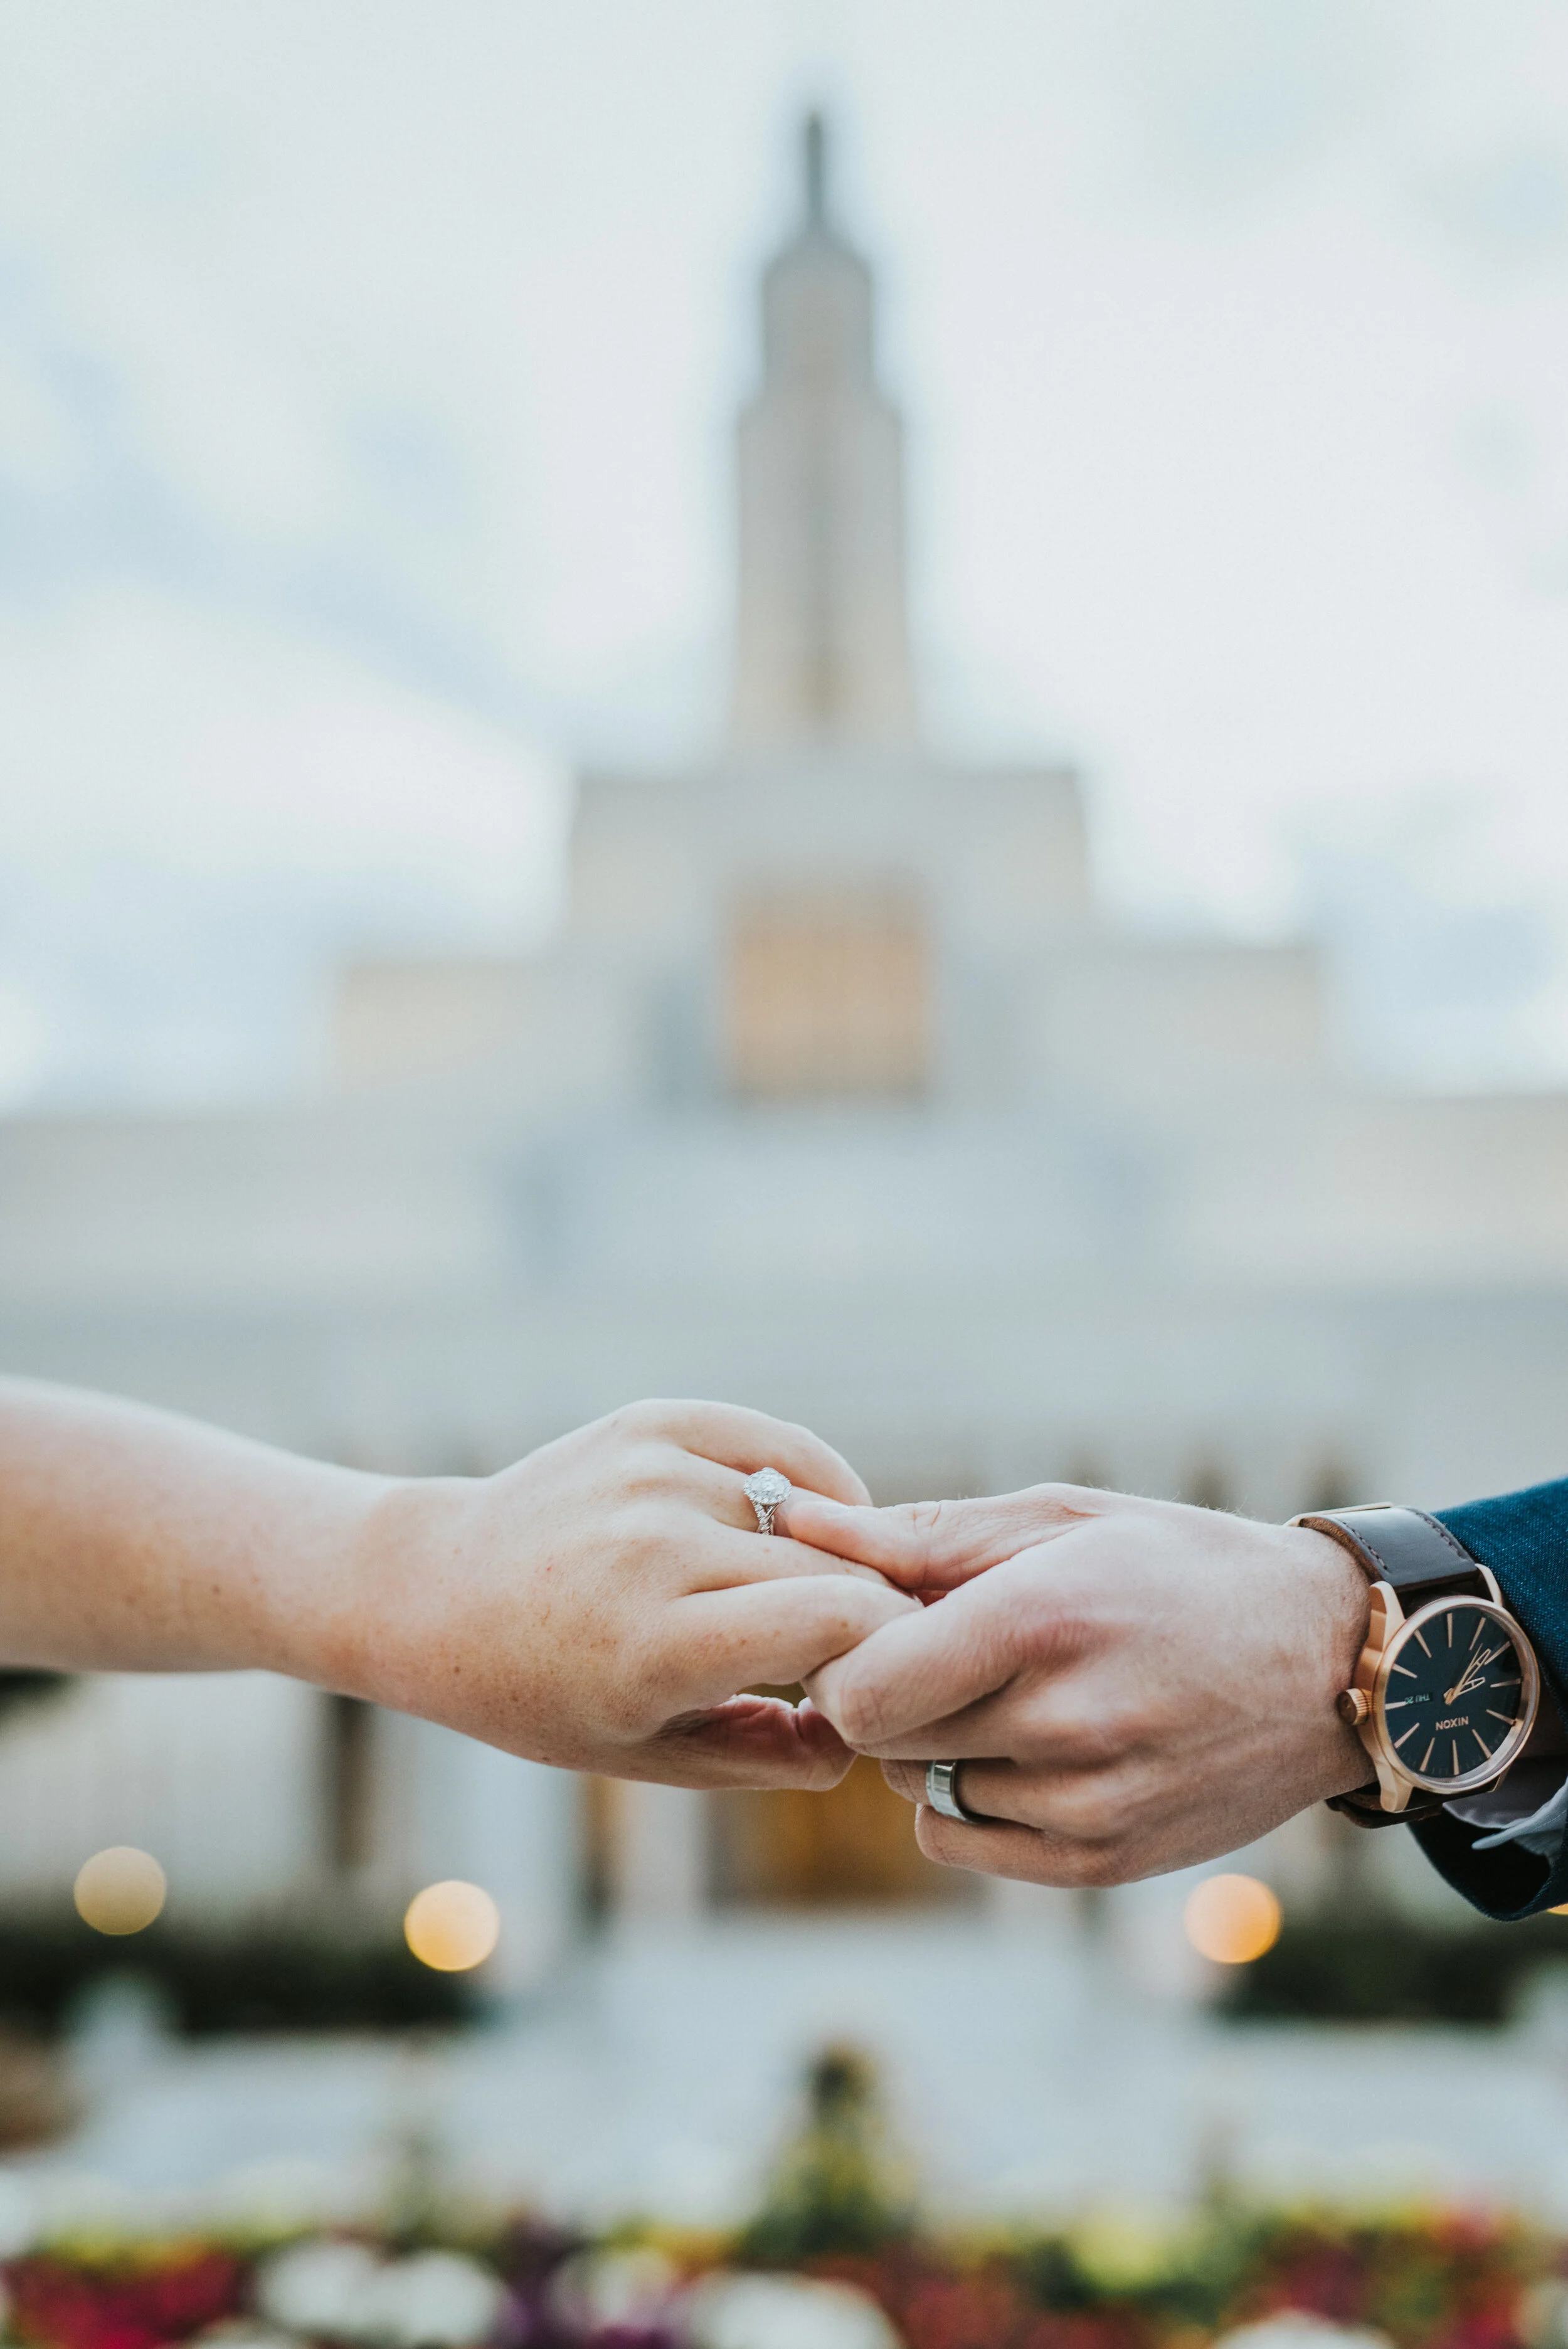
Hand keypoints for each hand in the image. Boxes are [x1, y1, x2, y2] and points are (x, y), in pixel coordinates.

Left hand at [345, 1401, 916, 1788]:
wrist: (437, 1592)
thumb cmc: (541, 1694)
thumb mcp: (646, 1756)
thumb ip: (767, 1755)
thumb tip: (862, 1737)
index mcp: (653, 1646)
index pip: (832, 1624)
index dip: (887, 1650)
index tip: (892, 1677)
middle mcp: (655, 1548)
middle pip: (834, 1567)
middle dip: (874, 1609)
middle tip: (878, 1643)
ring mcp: (653, 1474)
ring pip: (814, 1509)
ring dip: (839, 1553)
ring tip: (823, 1591)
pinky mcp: (652, 1422)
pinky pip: (779, 1447)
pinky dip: (814, 1486)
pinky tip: (810, 1527)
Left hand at [781, 1481, 1371, 1882]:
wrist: (1331, 1661)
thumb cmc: (1178, 1567)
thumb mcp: (1059, 1521)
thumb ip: (916, 1535)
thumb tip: (792, 1523)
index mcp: (1044, 1620)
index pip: (859, 1687)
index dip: (841, 1655)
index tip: (872, 1621)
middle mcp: (1065, 1723)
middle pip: (885, 1734)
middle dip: (891, 1687)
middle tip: (948, 1644)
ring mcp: (1088, 1806)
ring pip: (921, 1785)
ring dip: (936, 1739)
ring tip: (1015, 1687)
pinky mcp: (1104, 1863)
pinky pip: (964, 1839)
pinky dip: (971, 1795)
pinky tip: (1032, 1744)